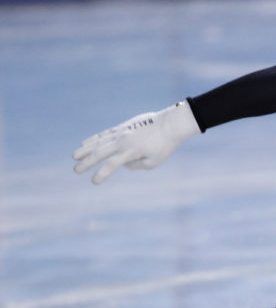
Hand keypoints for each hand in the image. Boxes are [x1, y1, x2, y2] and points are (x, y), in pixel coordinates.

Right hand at [72, 101, 200, 184]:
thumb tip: (124, 164)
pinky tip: (84, 143)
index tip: (94, 182)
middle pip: (101, 152)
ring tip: (74, 157)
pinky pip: (104, 134)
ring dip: (85, 149)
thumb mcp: (154, 162)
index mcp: (132, 151)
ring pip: (99, 141)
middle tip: (75, 170)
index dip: (102, 173)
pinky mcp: (122, 127)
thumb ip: (136, 165)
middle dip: (87, 162)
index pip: (112, 164)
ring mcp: (121, 132)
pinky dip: (93, 139)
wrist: (170, 124)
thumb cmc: (164, 146)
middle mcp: (123, 141)